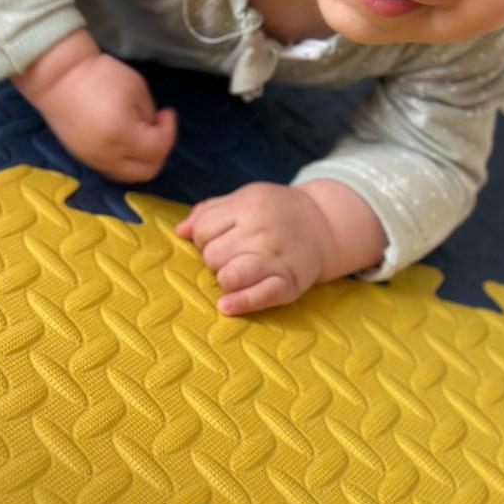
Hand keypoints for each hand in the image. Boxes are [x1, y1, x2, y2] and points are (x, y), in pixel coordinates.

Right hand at [13, 32, 176, 181]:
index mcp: (121, 133)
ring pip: (129, 176)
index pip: (158, 149)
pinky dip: (126, 162)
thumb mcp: (136, 88)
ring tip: (142, 135)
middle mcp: (107, 154)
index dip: (169, 131)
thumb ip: (150, 116)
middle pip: (146, 172)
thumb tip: (154, 131)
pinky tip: (126, 141)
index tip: (166, 113)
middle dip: (160, 152)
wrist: (57, 78)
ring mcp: (93, 160)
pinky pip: (113, 171)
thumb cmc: (98, 75)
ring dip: (143, 160)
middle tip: (159, 130)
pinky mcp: (84, 159)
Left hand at [175, 182, 337, 315]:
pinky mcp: (289, 282)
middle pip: (212, 255)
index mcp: (248, 206)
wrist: (324, 223)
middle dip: (215, 259)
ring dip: (225, 278)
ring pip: (228, 276)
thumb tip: (180, 231)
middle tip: (233, 255)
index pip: (203, 229)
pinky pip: (260, 296)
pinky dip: (241, 303)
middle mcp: (261, 231)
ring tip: (237, 273)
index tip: (220, 239)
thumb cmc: (276, 210)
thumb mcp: (245, 198)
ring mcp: (275, 258)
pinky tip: (226, 306)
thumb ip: (210, 211)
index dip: (204, 237)